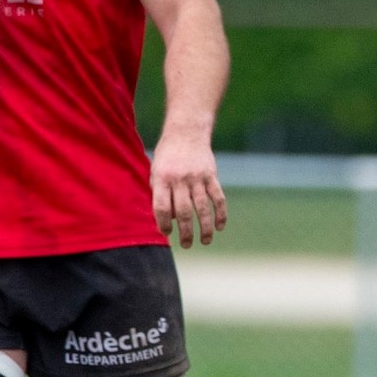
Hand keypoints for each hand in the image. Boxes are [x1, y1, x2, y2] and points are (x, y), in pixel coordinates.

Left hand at [150, 127, 226, 247]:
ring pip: (203, 208)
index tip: (167, 233)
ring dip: (205, 228)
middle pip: (184, 212)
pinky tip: (220, 227)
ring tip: (204, 241)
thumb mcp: (156, 171)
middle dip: (185, 232)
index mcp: (162, 179)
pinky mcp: (212, 176)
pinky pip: (218, 198)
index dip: (163, 223)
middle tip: (186, 245)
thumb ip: (160, 193)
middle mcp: (180, 180)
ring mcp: (197, 178)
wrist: (186, 132)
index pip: (162, 207)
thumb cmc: (167, 156)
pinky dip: (221, 214)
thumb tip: (171, 219)